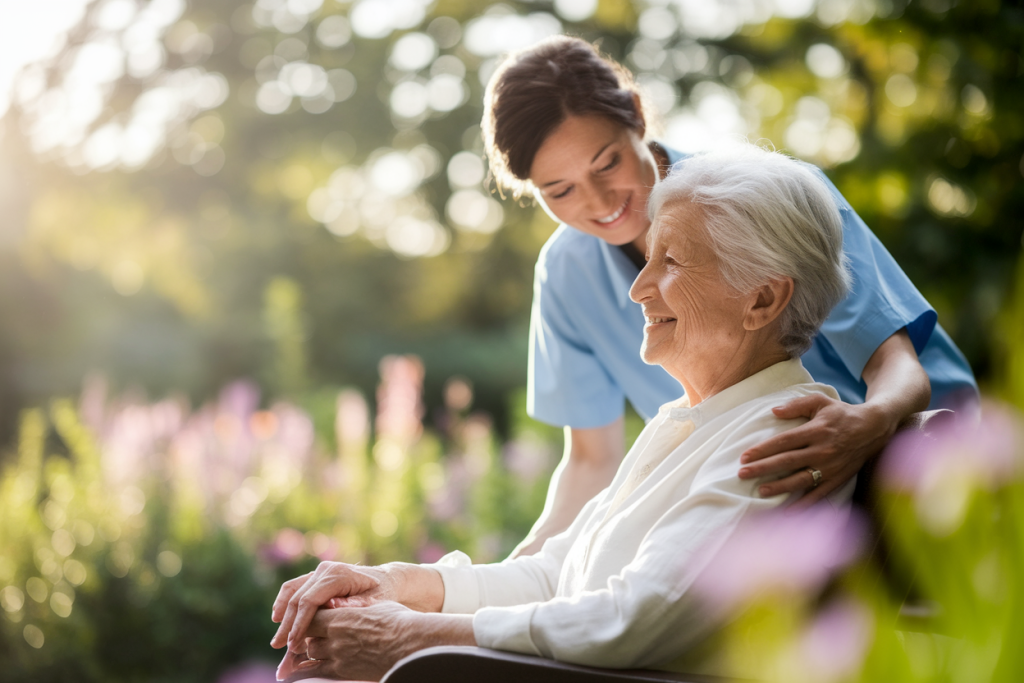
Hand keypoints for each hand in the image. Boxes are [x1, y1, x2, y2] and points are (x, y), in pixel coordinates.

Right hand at [271, 562, 389, 651]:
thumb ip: (353, 605)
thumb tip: (331, 609)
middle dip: (288, 625)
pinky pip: (293, 586)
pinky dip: (283, 601)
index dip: (300, 624)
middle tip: (280, 646)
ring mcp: (319, 571)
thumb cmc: (383, 594)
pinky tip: (277, 618)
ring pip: (292, 591)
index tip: (293, 644)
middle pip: (298, 598)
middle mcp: (326, 569)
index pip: (310, 601)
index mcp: (339, 574)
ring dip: (282, 615)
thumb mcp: (375, 602)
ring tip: (277, 640)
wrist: (387, 580)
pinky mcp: (315, 576)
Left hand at [278, 602, 421, 681]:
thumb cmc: (398, 621)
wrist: (411, 645)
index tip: (307, 617)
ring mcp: (337, 656)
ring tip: (309, 650)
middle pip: (308, 636)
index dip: (308, 616)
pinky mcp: (343, 672)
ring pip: (311, 653)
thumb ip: (354, 607)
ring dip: (309, 651)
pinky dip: (301, 672)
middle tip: (307, 634)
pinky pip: (315, 672)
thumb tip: (342, 604)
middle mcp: (335, 637)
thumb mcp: (375, 606)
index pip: (312, 615)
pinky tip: (290, 674)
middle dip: (306, 635)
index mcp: (341, 617)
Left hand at [737, 395, 895, 507]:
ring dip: (779, 487)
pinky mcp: (838, 479)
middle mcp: (822, 450)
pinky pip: (819, 494)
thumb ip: (796, 405)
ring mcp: (831, 467)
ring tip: (760, 490)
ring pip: (801, 479)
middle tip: (742, 474)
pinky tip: (788, 510)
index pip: (783, 442)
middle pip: (787, 461)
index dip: (763, 450)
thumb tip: (773, 411)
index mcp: (816, 431)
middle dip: (763, 468)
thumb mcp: (820, 401)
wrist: (874, 428)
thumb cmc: (841, 414)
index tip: (745, 457)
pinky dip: (805, 504)